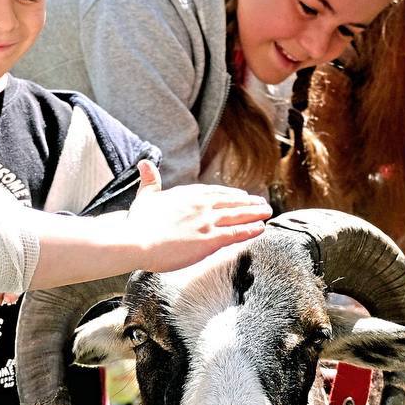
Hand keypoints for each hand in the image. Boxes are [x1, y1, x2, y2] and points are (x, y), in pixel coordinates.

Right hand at [127, 160, 270, 272]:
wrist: (137, 241)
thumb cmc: (138, 223)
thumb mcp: (144, 197)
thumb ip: (149, 181)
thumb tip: (145, 163)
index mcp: (187, 194)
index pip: (213, 192)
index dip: (229, 194)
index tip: (239, 195)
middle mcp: (200, 205)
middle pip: (230, 201)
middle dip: (248, 202)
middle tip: (262, 202)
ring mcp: (207, 221)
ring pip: (238, 215)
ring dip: (255, 213)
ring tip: (267, 212)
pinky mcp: (210, 239)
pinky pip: (236, 233)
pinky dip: (251, 229)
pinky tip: (261, 228)